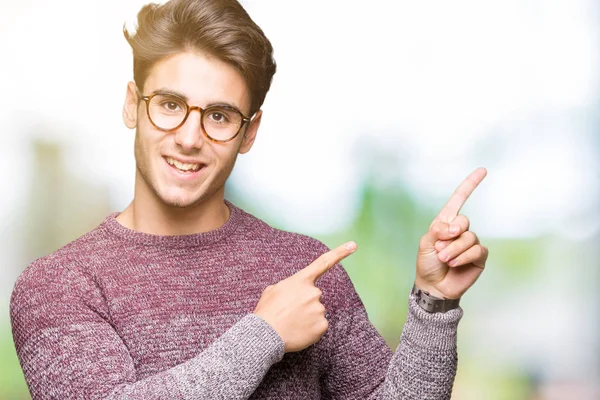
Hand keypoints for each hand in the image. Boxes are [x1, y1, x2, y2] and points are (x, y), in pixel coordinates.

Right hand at [253, 241, 356, 352]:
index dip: (340, 253)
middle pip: (314, 296)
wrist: (266, 335)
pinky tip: (298, 331)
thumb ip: (288, 286)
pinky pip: (319, 326)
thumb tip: (293, 293)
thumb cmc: (267, 312)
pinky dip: (310, 329)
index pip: (323, 263)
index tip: (353, 245)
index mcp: (301, 280)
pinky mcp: (322, 326)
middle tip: (289, 312)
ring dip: (307, 317)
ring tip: (291, 323)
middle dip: (304, 303)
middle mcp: (314, 292)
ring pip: (316, 312)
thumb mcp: (272, 290)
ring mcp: (319, 309)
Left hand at [416, 167, 488, 299]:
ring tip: (444, 259)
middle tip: (439, 249)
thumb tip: (454, 228)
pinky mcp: (479, 256)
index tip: (483, 170)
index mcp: (445, 222)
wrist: (434, 286)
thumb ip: (437, 230)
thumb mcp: (425, 243)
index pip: (459, 199)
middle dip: (450, 235)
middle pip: (464, 221)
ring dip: (454, 250)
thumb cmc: (427, 264)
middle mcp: (460, 230)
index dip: (470, 185)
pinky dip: (463, 257)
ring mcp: (471, 243)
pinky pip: (476, 250)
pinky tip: (454, 264)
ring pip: (469, 237)